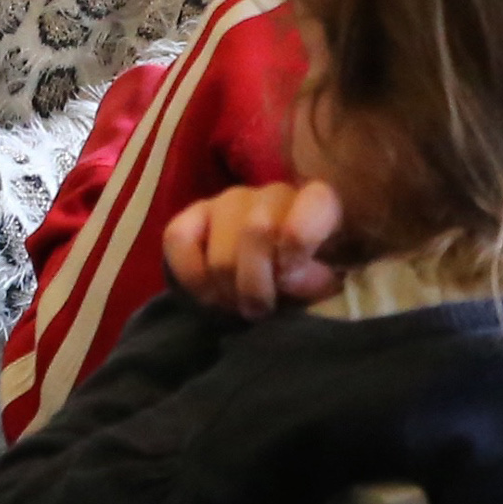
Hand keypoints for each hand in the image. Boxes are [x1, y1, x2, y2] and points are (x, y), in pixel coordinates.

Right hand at [165, 181, 349, 319]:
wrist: (274, 277)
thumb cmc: (307, 278)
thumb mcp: (325, 284)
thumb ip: (314, 280)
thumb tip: (286, 277)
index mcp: (319, 203)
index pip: (312, 205)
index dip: (299, 241)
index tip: (290, 276)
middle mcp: (273, 193)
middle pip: (256, 231)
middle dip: (257, 285)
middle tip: (260, 310)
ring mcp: (230, 201)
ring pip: (221, 250)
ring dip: (228, 290)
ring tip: (237, 306)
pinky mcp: (194, 215)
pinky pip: (178, 238)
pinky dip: (192, 277)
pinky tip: (210, 295)